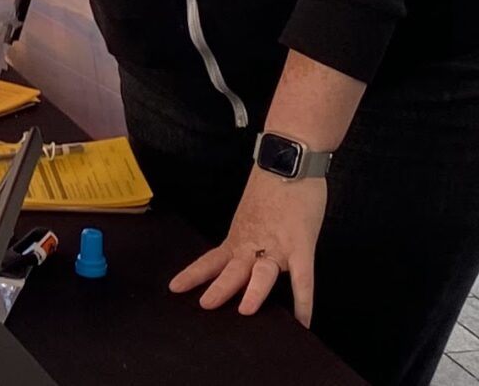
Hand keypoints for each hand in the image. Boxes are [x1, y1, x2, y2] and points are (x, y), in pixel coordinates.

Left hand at [172, 169, 327, 325]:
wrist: (288, 158)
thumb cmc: (272, 183)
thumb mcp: (251, 211)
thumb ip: (248, 233)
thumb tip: (246, 250)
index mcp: (239, 234)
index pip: (211, 258)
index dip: (193, 274)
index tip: (175, 287)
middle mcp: (253, 242)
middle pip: (232, 269)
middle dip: (219, 288)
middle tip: (205, 305)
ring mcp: (277, 244)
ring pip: (262, 273)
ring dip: (253, 292)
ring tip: (245, 310)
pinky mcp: (301, 244)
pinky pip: (303, 278)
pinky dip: (303, 301)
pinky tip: (302, 320)